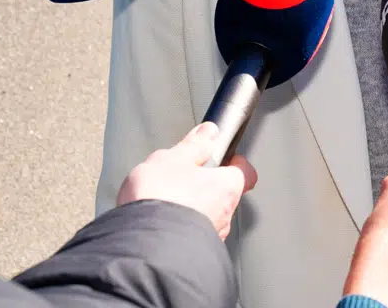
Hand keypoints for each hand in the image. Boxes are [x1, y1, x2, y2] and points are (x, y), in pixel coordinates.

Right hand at [116, 122, 258, 239]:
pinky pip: (192, 234)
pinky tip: (161, 221)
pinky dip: (181, 226)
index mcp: (227, 187)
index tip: (224, 157)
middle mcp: (225, 215)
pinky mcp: (193, 253)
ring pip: (209, 216)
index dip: (235, 162)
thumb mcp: (172, 159)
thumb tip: (208, 134)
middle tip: (187, 176)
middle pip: (225, 194)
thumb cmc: (160, 200)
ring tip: (168, 199)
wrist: (141, 246)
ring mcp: (211, 236)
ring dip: (194, 207)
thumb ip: (193, 146)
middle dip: (207, 185)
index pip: (245, 172)